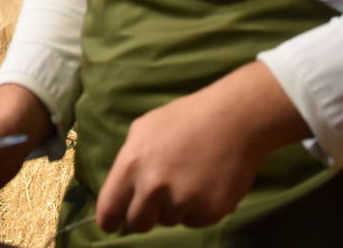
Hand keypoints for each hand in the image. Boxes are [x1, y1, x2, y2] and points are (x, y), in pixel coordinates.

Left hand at [94, 60, 308, 232]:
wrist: (233, 118)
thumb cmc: (185, 119)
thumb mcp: (143, 129)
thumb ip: (128, 160)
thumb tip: (120, 189)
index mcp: (132, 165)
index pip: (109, 209)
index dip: (110, 219)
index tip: (113, 223)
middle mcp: (153, 187)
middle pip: (138, 223)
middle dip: (145, 214)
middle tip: (159, 197)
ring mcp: (182, 201)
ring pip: (169, 220)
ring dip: (175, 207)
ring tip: (190, 176)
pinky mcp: (209, 212)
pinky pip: (195, 221)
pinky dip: (198, 209)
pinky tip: (206, 183)